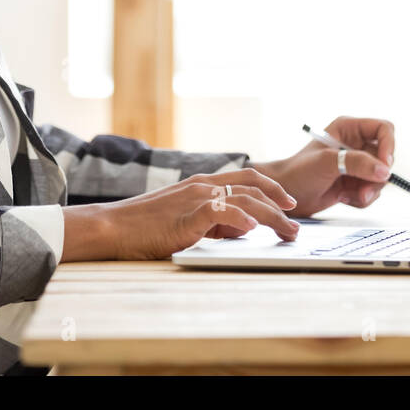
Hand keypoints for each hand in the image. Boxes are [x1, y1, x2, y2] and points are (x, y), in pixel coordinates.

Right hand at [103, 168, 300, 259]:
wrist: (113, 227)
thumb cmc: (146, 226)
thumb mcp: (186, 219)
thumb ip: (214, 219)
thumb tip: (243, 227)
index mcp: (202, 184)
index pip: (246, 177)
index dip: (272, 188)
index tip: (290, 203)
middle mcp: (202, 186)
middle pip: (252, 188)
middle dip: (280, 206)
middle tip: (295, 226)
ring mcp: (194, 199)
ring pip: (243, 199)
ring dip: (270, 216)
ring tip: (286, 231)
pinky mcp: (185, 216)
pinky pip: (218, 212)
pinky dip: (238, 218)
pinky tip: (251, 228)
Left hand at [258, 116, 395, 217]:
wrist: (286, 195)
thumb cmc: (299, 171)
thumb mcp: (327, 163)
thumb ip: (357, 163)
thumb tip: (385, 171)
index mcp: (349, 128)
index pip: (384, 129)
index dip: (389, 146)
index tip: (385, 166)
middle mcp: (355, 144)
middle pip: (385, 157)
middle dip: (377, 176)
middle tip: (365, 190)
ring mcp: (356, 164)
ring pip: (380, 177)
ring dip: (368, 190)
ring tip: (349, 196)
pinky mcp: (355, 182)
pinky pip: (371, 191)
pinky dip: (361, 198)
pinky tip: (343, 198)